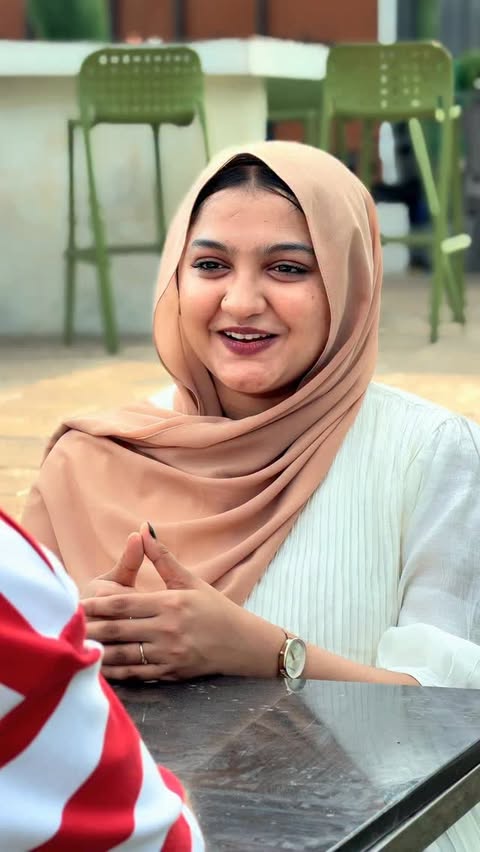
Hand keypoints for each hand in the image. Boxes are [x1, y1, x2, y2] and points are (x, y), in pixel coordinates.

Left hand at [82, 524, 284, 680]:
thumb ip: (163, 557)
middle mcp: (168, 629)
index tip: (78, 604)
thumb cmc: (215, 608)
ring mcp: (169, 653)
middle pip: (119, 630)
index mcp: (170, 603)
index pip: (124, 605)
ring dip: (99, 653)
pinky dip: (117, 673)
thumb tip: (144, 529)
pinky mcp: (172, 672)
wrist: (243, 643)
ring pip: (125, 655)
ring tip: (77, 649)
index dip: (98, 606)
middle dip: (91, 630)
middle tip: (67, 628)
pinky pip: (137, 674)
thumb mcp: (190, 580)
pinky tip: (101, 670)